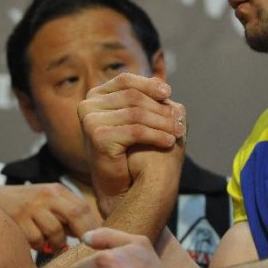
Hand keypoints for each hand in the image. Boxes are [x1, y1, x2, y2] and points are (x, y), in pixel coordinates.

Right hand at [0, 183, 99, 252]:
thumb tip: (89, 234)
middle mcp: (46, 195)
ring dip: (57, 243)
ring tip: (51, 244)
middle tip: (82, 247)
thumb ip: (65, 213)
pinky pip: (37, 240)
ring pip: (56, 231)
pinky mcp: (18, 219)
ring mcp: (31, 206)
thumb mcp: (45, 201)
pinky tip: (33, 242)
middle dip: (83, 234)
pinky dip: (39, 246)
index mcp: (56, 190)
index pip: (84, 207)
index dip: (93, 225)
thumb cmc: (22, 205)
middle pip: (76, 214)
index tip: (95, 240)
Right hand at [77, 74, 185, 215]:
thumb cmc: (129, 151)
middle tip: (179, 120)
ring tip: (179, 132)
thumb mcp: (135, 119)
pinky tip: (170, 142)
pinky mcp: (98, 136)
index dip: (148, 85)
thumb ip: (145, 100)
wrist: (118, 186)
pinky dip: (157, 136)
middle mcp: (87, 105)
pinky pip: (136, 131)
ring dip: (162, 123)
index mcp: (95, 96)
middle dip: (160, 108)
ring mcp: (90, 120)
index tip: (169, 93)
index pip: (125, 80)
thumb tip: (163, 83)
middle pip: (132, 97)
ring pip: (136, 114)